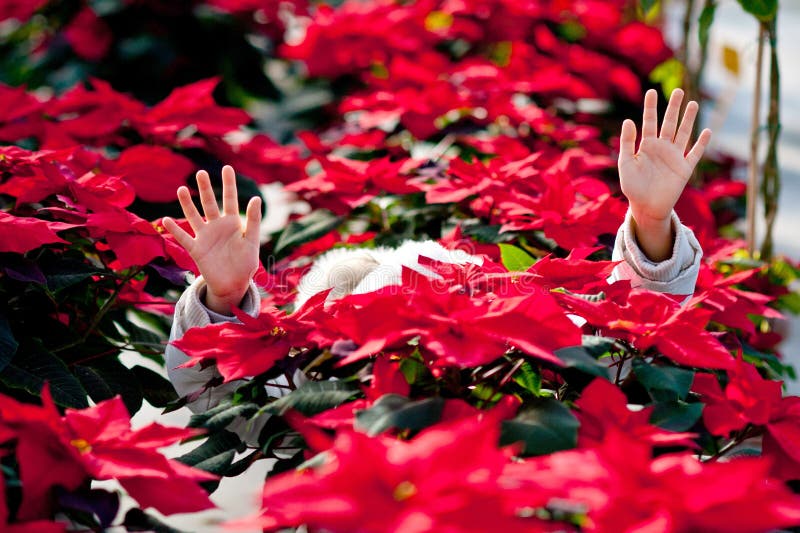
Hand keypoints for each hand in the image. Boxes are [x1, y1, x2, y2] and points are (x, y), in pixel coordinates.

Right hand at [163, 165, 261, 314]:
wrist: (234, 284)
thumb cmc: (245, 263)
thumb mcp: (252, 241)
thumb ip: (253, 221)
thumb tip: (256, 198)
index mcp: (233, 223)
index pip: (230, 199)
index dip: (229, 184)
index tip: (227, 168)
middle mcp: (217, 226)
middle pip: (209, 203)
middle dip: (205, 188)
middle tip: (201, 172)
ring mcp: (205, 237)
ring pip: (194, 216)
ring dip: (187, 204)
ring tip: (182, 189)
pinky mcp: (196, 250)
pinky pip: (184, 238)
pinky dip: (175, 230)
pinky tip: (167, 219)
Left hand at [619, 88, 710, 260]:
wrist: (646, 207)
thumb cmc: (633, 187)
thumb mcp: (626, 163)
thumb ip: (627, 142)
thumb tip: (628, 120)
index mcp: (646, 146)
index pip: (649, 122)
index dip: (650, 107)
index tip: (651, 91)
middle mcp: (662, 148)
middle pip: (669, 123)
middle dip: (673, 107)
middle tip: (678, 90)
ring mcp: (674, 157)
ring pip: (683, 133)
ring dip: (688, 119)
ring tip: (692, 103)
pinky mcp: (685, 169)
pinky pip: (695, 154)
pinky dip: (701, 144)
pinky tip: (707, 131)